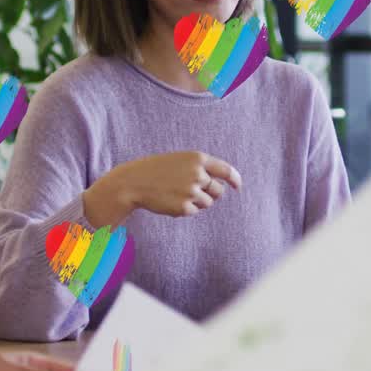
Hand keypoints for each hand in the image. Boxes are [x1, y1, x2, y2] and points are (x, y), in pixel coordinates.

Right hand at [84, 151, 241, 225]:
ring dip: (197, 202)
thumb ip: (201, 168)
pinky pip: (194, 212)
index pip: (226, 170)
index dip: (234, 180)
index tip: (237, 187)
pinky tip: (171, 201)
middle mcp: (197, 174)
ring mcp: (191, 191)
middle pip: (218, 191)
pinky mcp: (184, 207)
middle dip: (210, 193)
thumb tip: (222, 187)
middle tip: (192, 191)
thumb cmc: (158, 170)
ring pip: (207, 203)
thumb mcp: (180, 160)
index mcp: (198, 158)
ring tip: (177, 194)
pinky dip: (185, 209)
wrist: (133, 182)